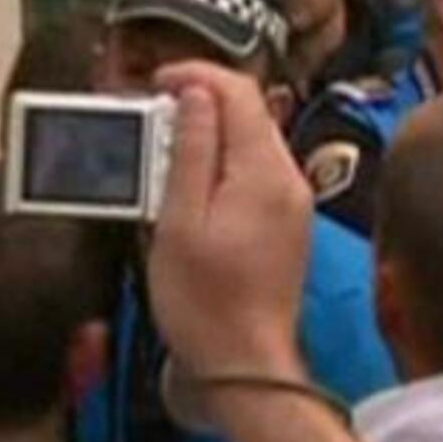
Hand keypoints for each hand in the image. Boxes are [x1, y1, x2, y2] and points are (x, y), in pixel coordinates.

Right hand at [146, 60, 311, 377]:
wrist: (243, 366)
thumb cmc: (205, 304)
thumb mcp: (180, 220)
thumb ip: (191, 150)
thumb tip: (195, 96)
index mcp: (265, 172)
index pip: (240, 92)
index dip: (195, 76)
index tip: (156, 82)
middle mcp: (289, 181)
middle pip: (249, 115)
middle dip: (199, 106)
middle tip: (150, 123)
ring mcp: (292, 205)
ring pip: (250, 146)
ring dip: (208, 139)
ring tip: (161, 160)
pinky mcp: (285, 228)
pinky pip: (255, 178)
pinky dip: (222, 170)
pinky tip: (189, 193)